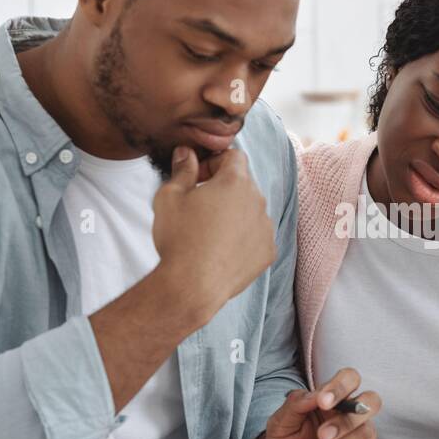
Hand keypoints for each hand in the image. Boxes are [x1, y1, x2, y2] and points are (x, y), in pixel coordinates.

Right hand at [152, 146, 276, 325]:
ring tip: (209, 232)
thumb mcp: (170, 196)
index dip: (213, 163)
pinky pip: (257, 236)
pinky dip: (243, 238)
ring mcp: (266, 228)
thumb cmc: (179, 238)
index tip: (197, 179)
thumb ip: (182, 169)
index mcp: (236, 181)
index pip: (234, 156)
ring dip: (234, 214)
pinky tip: (221, 250)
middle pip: (243, 184)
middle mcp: (257, 201)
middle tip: (199, 206)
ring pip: (251, 210)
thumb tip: (186, 153)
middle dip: (223, 189)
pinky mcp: (268, 252)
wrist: (192, 285)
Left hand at [255, 368, 380, 438]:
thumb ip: (295, 404)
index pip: (350, 378)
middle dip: (345, 421)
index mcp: (334, 398)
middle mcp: (353, 414)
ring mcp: (363, 438)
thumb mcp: (280, 423)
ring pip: (365, 435)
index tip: (323, 401)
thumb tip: (314, 396)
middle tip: (321, 436)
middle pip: (370, 402)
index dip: (341, 386)